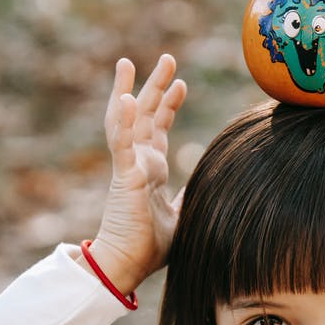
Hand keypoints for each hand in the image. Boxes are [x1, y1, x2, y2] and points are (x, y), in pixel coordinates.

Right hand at [81, 55, 186, 293]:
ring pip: (128, 119)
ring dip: (132, 89)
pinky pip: (121, 142)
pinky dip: (123, 119)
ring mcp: (129, 166)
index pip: (159, 128)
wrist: (129, 265)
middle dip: (156, 85)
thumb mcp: (181, 215)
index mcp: (150, 170)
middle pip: (146, 114)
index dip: (169, 105)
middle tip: (167, 58)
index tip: (180, 84)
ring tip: (131, 62)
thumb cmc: (150, 247)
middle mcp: (138, 162)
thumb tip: (203, 186)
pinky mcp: (123, 175)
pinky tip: (127, 96)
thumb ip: (188, 197)